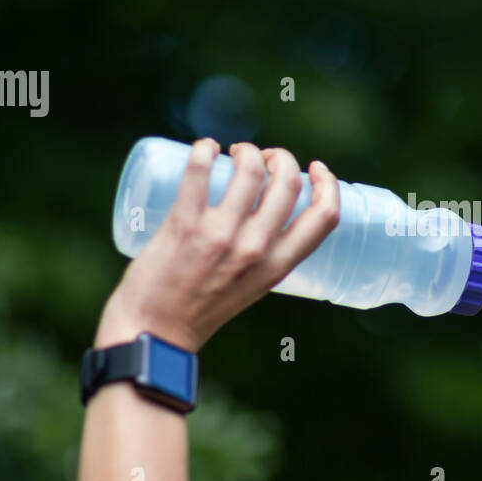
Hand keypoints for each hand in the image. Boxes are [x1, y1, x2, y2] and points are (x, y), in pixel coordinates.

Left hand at [95, 138, 340, 351]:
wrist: (153, 332)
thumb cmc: (200, 310)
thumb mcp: (251, 287)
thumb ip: (263, 257)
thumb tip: (263, 215)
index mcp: (278, 267)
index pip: (324, 217)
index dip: (328, 184)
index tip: (315, 169)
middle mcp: (255, 248)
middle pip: (287, 182)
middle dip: (281, 157)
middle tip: (264, 158)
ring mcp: (220, 234)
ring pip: (249, 169)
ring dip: (247, 150)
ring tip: (235, 152)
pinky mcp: (184, 224)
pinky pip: (199, 171)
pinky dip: (204, 149)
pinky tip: (205, 147)